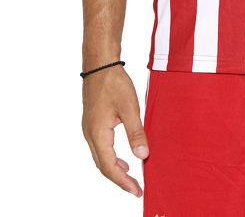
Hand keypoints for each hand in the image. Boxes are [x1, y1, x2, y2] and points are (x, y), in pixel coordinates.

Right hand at [82, 65, 148, 196]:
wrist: (100, 65)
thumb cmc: (113, 82)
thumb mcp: (129, 106)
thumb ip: (135, 131)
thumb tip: (142, 154)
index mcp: (99, 133)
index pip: (110, 166)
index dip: (124, 181)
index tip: (137, 189)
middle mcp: (91, 134)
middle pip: (105, 165)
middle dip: (121, 178)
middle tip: (137, 186)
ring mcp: (91, 129)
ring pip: (103, 157)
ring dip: (117, 168)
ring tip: (133, 175)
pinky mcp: (95, 124)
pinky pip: (103, 147)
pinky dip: (114, 155)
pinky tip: (125, 155)